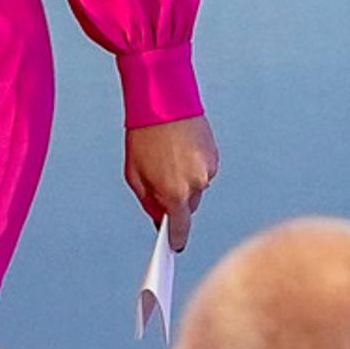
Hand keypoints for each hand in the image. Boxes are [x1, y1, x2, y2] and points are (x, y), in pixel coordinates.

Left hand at [125, 112, 219, 251]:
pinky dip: (194, 167)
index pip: (180, 227)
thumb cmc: (145, 136)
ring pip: (198, 187)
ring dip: (186, 181)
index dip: (176, 238)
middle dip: (177, 201)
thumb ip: (148, 201)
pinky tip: (180, 152)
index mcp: (175, 192)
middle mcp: (196, 184)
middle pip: (189, 206)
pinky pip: (205, 171)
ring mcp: (208, 169)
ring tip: (169, 160)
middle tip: (161, 185)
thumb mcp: (134, 174)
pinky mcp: (215, 155)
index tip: (174, 245)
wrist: (164, 103)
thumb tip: (159, 215)